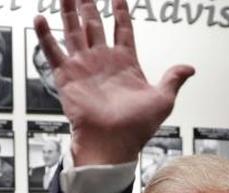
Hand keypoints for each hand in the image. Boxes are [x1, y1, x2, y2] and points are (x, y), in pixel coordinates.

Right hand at [34, 0, 193, 165]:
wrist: (112, 142)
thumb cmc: (136, 127)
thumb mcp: (163, 100)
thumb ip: (173, 79)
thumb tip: (189, 69)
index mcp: (125, 63)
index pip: (122, 29)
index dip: (120, 11)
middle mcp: (102, 62)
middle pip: (94, 24)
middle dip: (88, 4)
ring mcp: (83, 67)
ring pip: (73, 31)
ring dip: (67, 11)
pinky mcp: (67, 76)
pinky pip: (53, 52)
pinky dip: (45, 36)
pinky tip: (40, 19)